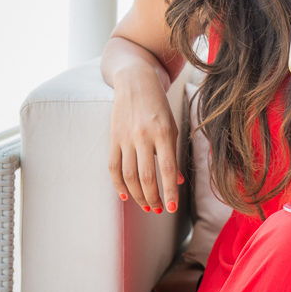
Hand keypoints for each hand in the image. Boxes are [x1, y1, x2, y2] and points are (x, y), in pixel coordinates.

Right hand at [108, 66, 183, 213]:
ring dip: (138, 195)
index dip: (169, 192)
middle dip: (153, 198)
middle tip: (159, 210)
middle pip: (146, 176)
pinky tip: (126, 196)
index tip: (172, 209)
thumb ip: (173, 154)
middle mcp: (144, 136)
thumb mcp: (172, 127)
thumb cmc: (158, 105)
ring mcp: (126, 137)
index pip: (167, 169)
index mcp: (163, 132)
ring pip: (129, 175)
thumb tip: (176, 181)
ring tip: (147, 206)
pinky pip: (114, 166)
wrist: (135, 81)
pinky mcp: (113, 138)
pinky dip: (118, 184)